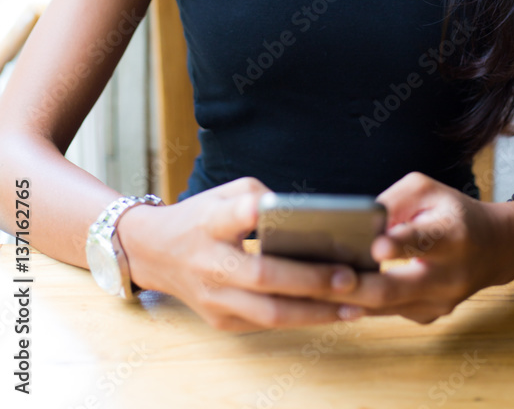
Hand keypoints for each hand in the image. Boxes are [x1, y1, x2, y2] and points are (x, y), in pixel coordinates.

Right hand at [117, 177, 360, 331]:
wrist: (154, 253)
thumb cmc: (201, 216)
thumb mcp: (223, 193)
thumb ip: (260, 196)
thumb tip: (307, 216)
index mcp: (209, 222)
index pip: (231, 216)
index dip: (252, 212)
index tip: (278, 210)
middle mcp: (210, 262)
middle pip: (263, 276)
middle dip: (311, 280)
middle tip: (350, 277)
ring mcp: (214, 298)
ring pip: (270, 313)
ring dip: (316, 312)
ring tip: (355, 305)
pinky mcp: (220, 321)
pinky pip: (267, 324)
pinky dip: (301, 319)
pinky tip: (332, 312)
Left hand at [336, 172, 507, 324]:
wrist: (494, 248)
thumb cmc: (452, 212)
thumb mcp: (426, 190)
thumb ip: (392, 202)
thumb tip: (356, 223)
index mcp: (450, 235)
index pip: (423, 241)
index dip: (399, 244)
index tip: (376, 247)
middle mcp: (447, 275)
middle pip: (395, 288)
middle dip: (354, 286)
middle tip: (321, 279)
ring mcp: (438, 302)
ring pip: (384, 307)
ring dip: (346, 299)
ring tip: (311, 288)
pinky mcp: (428, 316)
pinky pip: (386, 312)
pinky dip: (359, 303)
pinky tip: (332, 294)